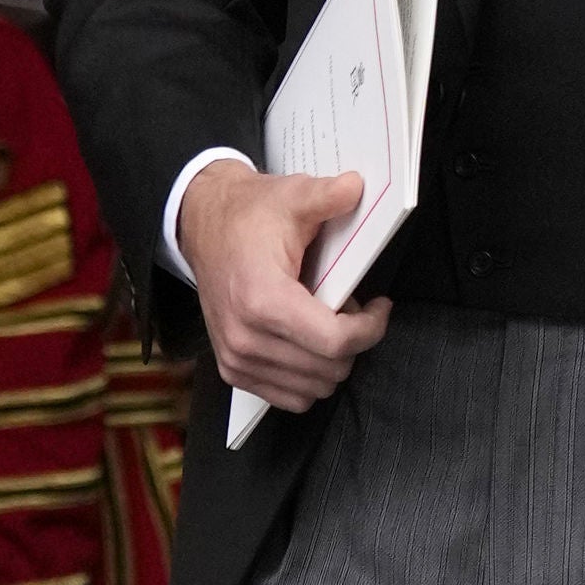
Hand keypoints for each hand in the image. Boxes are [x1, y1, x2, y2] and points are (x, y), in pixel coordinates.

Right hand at [181, 161, 384, 413]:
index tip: (380, 305)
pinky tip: (309, 342)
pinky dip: (310, 376)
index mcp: (262, 300)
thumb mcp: (293, 195)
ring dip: (332, 360)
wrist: (203, 226)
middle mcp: (245, 338)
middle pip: (330, 368)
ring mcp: (236, 359)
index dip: (371, 328)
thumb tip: (357, 187)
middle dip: (354, 340)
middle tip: (353, 308)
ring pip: (313, 389)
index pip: (335, 342)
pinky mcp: (232, 370)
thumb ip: (328, 195)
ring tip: (329, 322)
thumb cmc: (251, 215)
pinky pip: (289, 397)